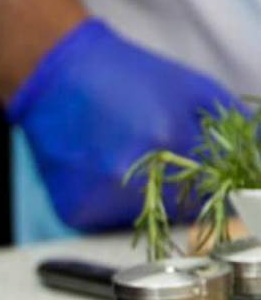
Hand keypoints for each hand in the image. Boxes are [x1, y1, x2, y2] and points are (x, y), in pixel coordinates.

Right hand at [10, 18, 237, 229]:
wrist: (59, 79)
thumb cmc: (128, 77)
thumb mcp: (195, 90)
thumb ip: (236, 128)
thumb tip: (257, 161)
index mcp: (167, 141)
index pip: (217, 189)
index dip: (218, 184)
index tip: (211, 177)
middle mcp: (132, 177)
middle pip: (183, 210)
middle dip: (184, 191)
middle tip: (164, 161)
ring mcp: (100, 199)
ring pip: (147, 220)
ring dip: (150, 200)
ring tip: (131, 162)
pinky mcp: (77, 212)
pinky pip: (112, 222)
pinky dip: (116, 205)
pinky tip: (107, 173)